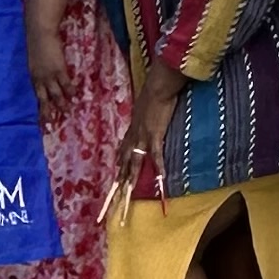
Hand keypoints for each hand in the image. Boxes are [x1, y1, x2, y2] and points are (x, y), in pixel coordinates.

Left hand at [27, 20, 68, 124]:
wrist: (40, 32)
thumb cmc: (37, 42)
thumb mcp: (35, 58)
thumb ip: (39, 67)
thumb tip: (44, 71)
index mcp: (33, 76)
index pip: (37, 94)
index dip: (40, 104)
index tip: (42, 115)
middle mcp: (39, 78)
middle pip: (43, 98)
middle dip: (47, 110)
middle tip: (50, 122)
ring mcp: (49, 75)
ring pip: (56, 94)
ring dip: (61, 103)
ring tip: (66, 112)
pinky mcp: (59, 70)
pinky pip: (65, 84)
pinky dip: (70, 91)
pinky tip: (75, 96)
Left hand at [121, 59, 183, 186]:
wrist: (157, 88)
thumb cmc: (153, 93)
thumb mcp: (143, 106)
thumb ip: (143, 115)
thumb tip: (145, 115)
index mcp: (132, 127)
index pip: (124, 147)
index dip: (120, 159)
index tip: (117, 168)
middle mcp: (134, 134)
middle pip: (125, 158)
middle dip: (121, 174)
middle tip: (117, 187)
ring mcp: (143, 136)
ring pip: (135, 161)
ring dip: (132, 176)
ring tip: (129, 190)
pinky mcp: (154, 136)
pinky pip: (156, 156)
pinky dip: (159, 168)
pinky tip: (161, 178)